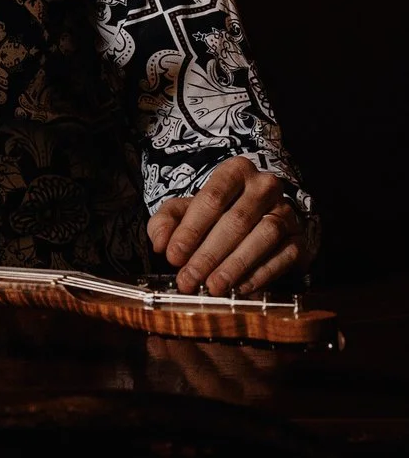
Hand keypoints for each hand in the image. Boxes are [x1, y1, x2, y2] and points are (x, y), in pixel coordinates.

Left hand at [148, 157, 309, 296]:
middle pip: (237, 221)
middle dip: (209, 254)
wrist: (258, 216)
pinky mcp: (299, 238)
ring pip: (264, 236)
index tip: (173, 256)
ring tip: (213, 286)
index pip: (212, 199)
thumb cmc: (215, 212)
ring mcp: (286, 212)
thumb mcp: (185, 209)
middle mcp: (265, 187)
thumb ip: (166, 221)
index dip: (190, 230)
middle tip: (189, 278)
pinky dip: (261, 274)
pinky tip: (239, 287)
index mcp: (235, 171)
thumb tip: (160, 244)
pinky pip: (284, 256)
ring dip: (235, 265)